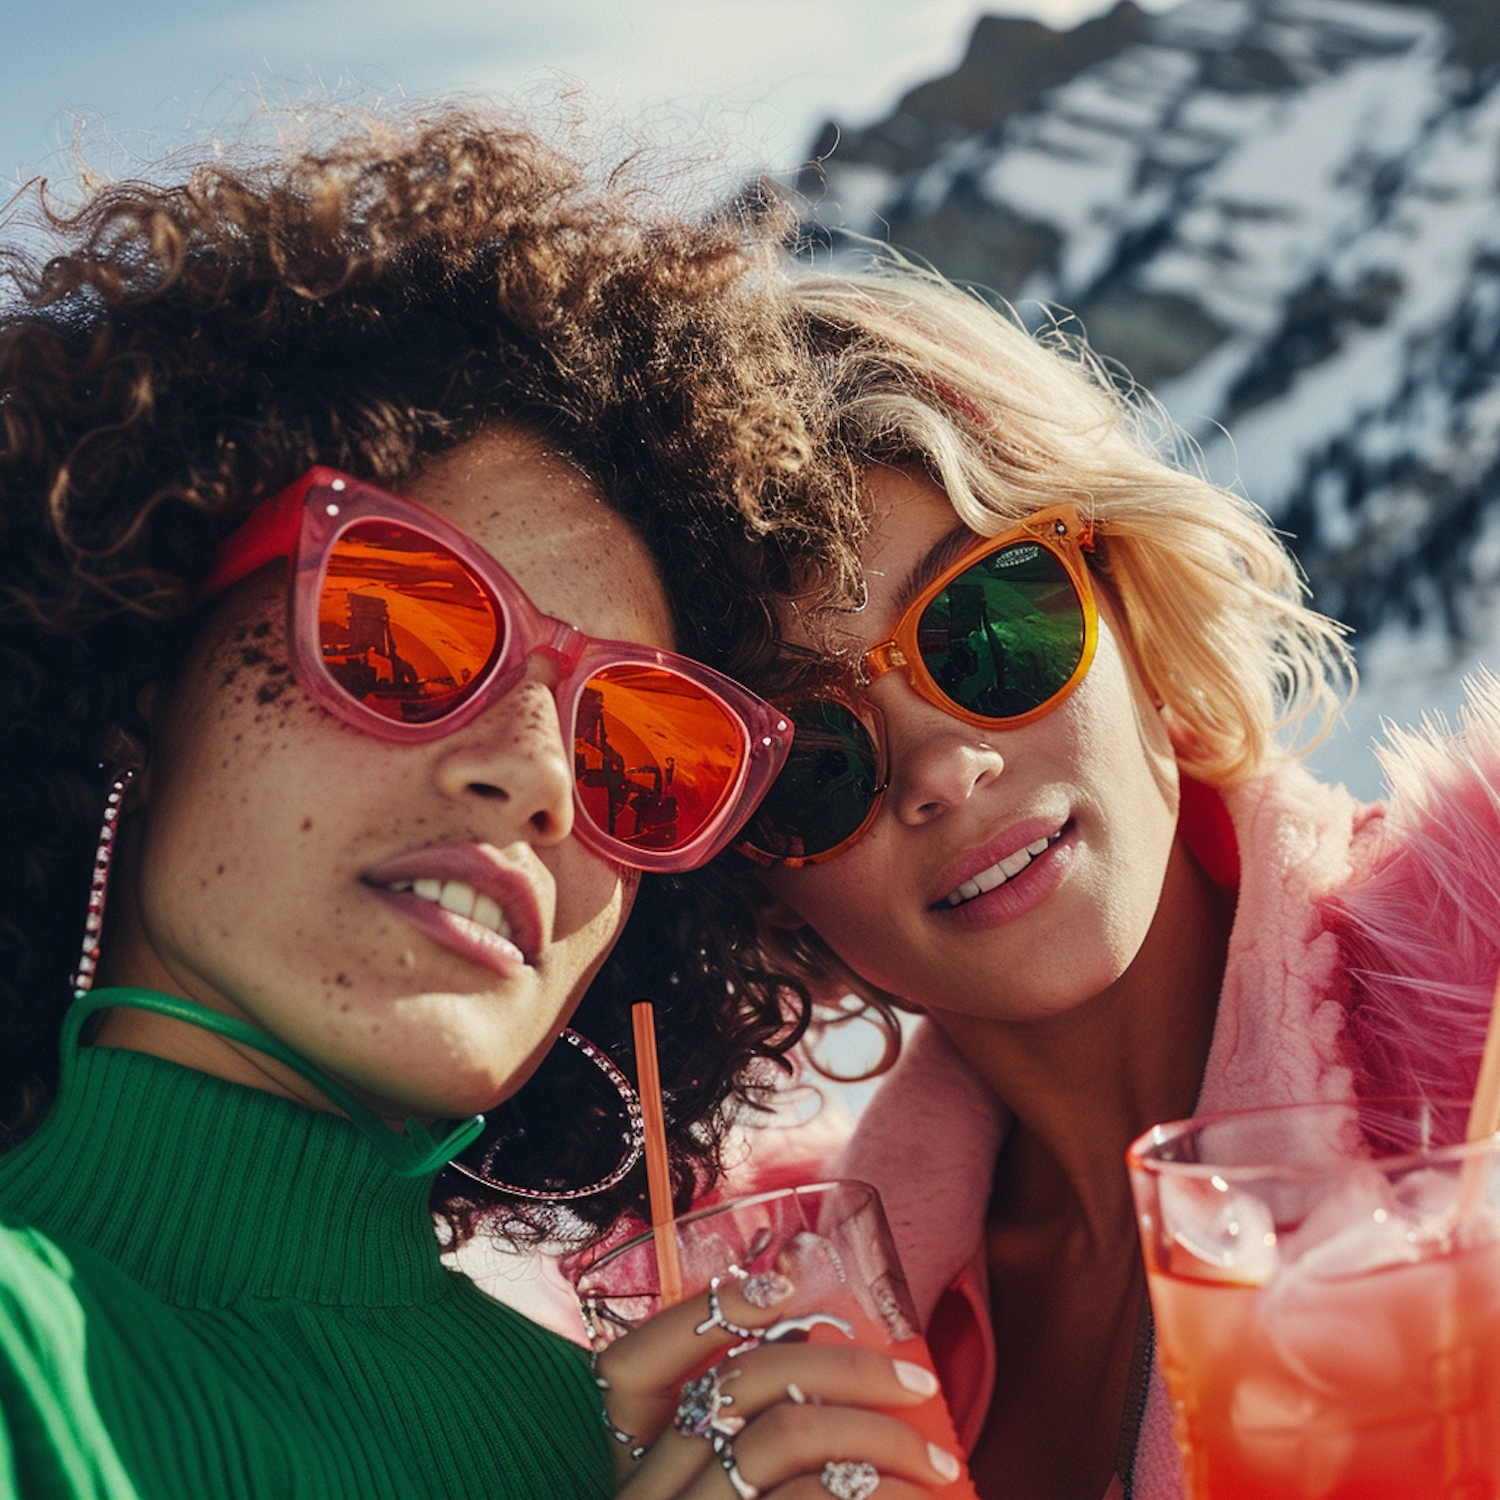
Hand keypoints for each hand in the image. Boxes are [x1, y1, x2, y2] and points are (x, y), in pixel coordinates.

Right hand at [593, 1273, 963, 1497]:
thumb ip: (743, 1471)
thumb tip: (828, 1367)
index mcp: (626, 1479)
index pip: (636, 1362)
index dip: (710, 1308)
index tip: (788, 1279)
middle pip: (743, 1389)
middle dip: (843, 1368)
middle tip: (917, 1384)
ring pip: (783, 1443)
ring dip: (874, 1435)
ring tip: (938, 1461)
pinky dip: (874, 1497)